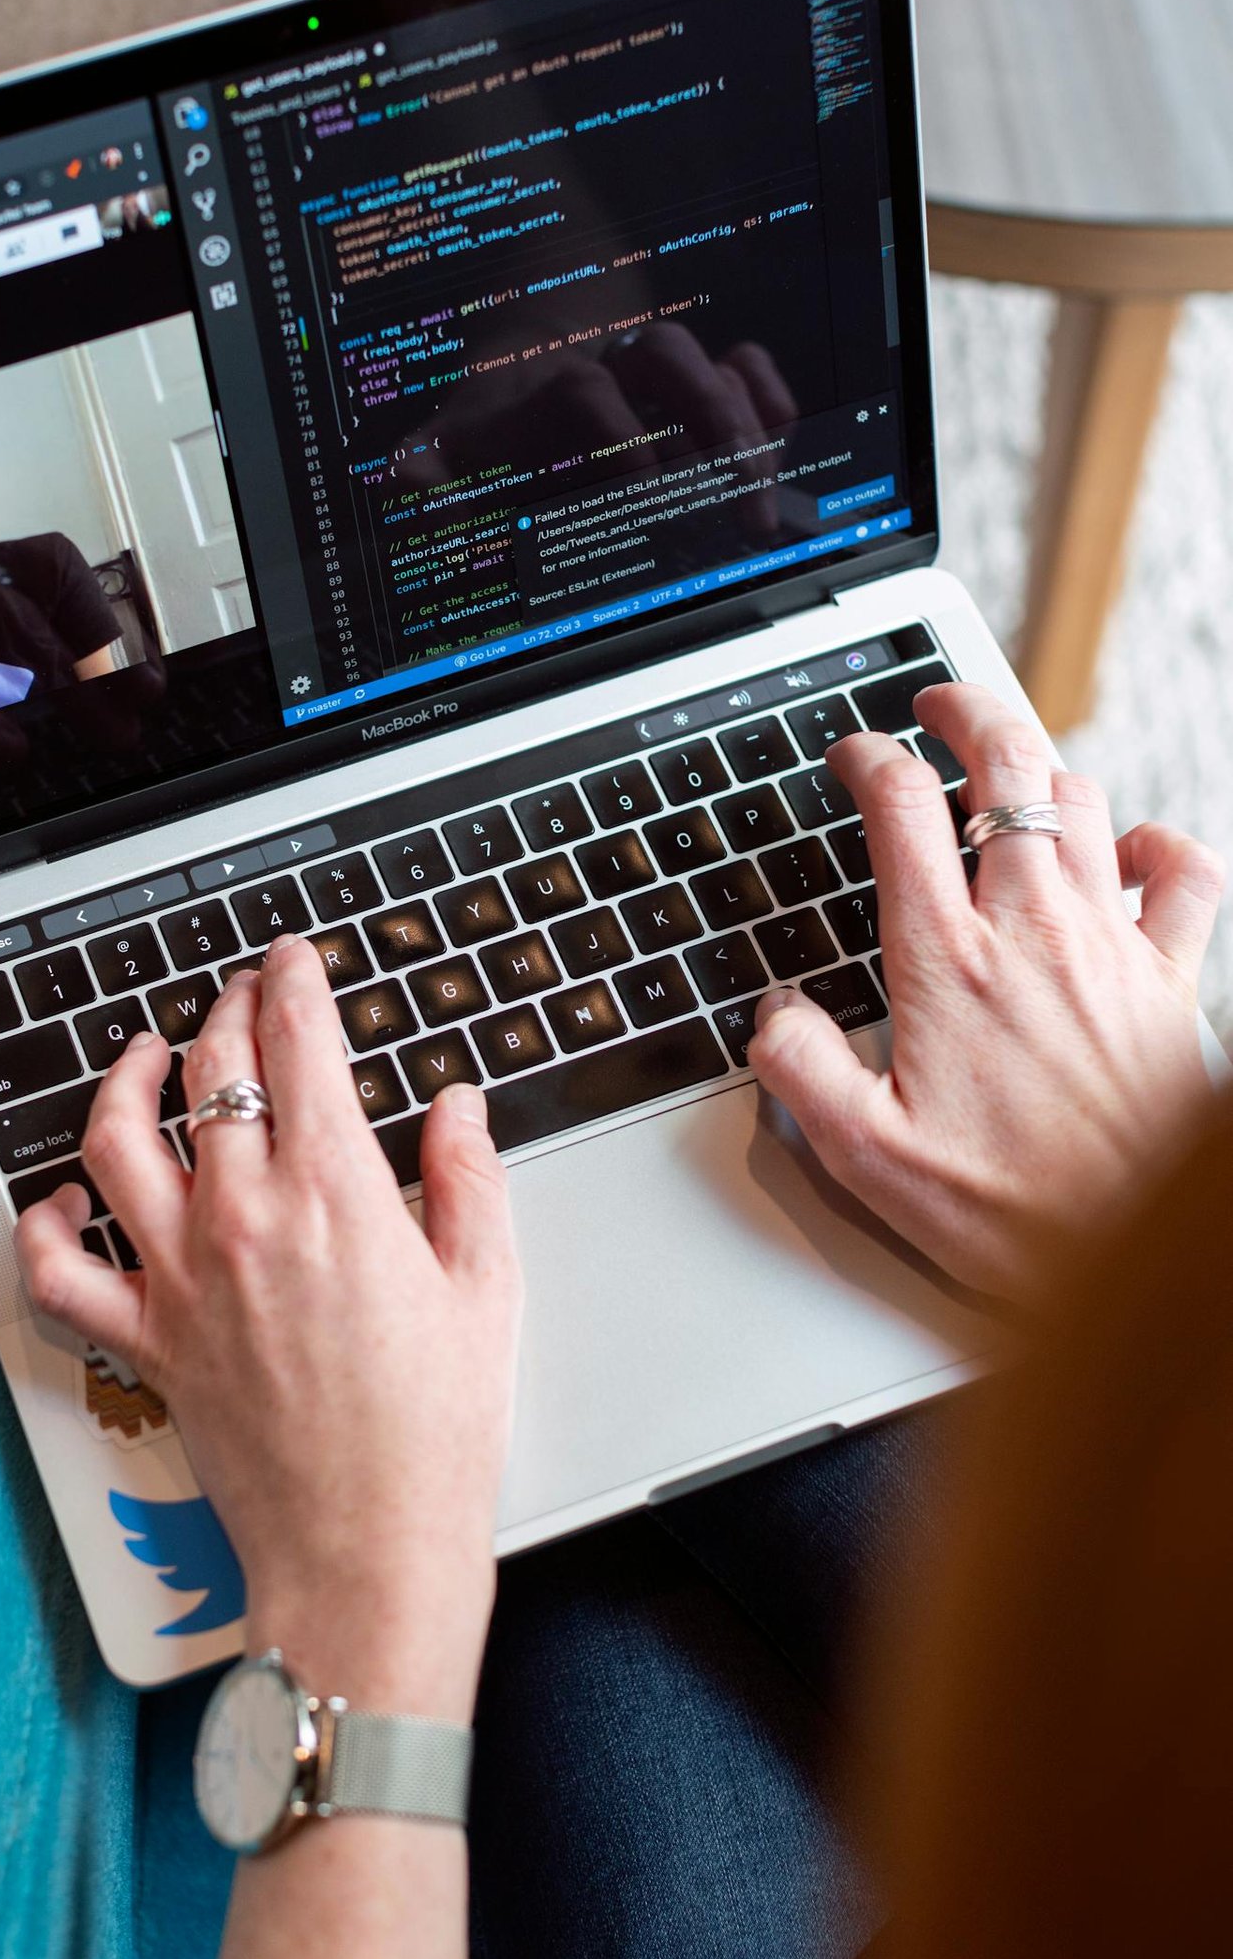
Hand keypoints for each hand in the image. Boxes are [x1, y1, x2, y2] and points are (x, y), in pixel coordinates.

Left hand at [14, 936, 521, 1717]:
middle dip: (228, 1008)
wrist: (368, 1553)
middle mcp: (245, 1221)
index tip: (293, 959)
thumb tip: (455, 1107)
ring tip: (147, 1054)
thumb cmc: (436, 1435)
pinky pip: (62, 1274)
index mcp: (338, 1196)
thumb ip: (468, 1180)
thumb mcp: (487, 1289)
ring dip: (127, 1079)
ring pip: (118, 1142)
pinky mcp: (149, 1343)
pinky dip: (48, 1228)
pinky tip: (68, 1200)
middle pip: (212, 1073)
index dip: (293, 983)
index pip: (297, 1047)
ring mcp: (184, 1280)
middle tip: (245, 991)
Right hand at [747, 682, 1223, 1299]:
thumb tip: (774, 1013)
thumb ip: (799, 1071)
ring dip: (1043, 772)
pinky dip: (1157, 844)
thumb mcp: (865, 1157)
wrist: (1137, 1253)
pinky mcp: (1172, 979)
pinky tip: (1130, 854)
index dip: (867, 757)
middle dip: (965, 712)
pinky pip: (1185, 872)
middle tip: (937, 706)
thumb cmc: (1009, 1213)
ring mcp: (1111, 945)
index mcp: (947, 963)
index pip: (899, 808)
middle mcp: (1033, 932)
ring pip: (1083, 801)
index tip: (853, 756)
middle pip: (1006, 765)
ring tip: (1011, 778)